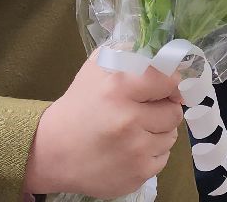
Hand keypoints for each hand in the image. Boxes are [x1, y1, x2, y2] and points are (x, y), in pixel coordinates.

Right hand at [22, 53, 183, 197]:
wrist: (52, 152)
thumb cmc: (78, 107)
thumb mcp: (94, 69)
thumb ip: (126, 52)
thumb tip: (158, 51)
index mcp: (119, 89)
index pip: (167, 81)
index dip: (171, 83)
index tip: (168, 86)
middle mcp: (129, 120)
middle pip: (174, 112)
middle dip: (164, 109)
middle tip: (146, 110)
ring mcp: (135, 151)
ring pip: (171, 137)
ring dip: (158, 132)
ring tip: (135, 131)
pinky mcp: (138, 174)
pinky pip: (163, 158)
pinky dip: (151, 153)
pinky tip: (131, 149)